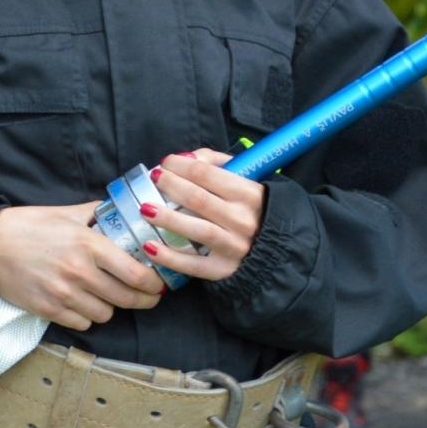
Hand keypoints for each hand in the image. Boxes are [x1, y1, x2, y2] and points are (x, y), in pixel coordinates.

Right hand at [0, 202, 163, 330]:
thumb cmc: (28, 224)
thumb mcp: (66, 212)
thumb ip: (97, 213)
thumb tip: (122, 210)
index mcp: (89, 245)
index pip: (135, 274)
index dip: (154, 284)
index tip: (159, 284)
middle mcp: (80, 272)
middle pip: (127, 299)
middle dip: (144, 300)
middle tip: (148, 297)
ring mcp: (64, 294)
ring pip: (105, 314)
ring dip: (111, 307)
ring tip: (108, 296)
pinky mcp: (48, 310)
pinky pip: (82, 323)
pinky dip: (87, 316)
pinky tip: (83, 303)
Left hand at [137, 149, 264, 282]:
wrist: (281, 249)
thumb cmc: (257, 209)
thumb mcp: (249, 181)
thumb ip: (219, 164)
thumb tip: (187, 157)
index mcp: (249, 193)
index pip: (207, 173)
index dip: (181, 165)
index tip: (165, 163)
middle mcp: (242, 220)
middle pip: (198, 198)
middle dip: (170, 185)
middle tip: (153, 179)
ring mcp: (234, 246)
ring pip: (196, 229)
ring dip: (167, 218)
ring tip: (145, 208)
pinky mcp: (224, 270)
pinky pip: (193, 265)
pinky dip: (170, 256)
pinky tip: (150, 247)